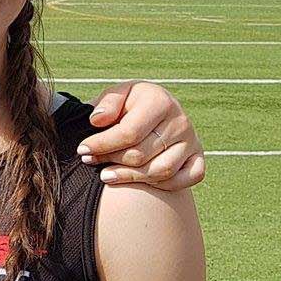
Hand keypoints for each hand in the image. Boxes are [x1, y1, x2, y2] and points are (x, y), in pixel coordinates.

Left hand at [79, 81, 205, 190]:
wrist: (156, 110)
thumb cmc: (131, 104)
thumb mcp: (117, 94)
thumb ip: (107, 103)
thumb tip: (97, 120)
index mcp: (160, 101)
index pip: (129, 133)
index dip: (102, 144)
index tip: (82, 149)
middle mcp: (181, 122)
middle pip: (142, 154)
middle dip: (110, 160)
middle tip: (89, 160)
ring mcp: (192, 142)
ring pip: (162, 171)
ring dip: (130, 177)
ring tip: (105, 175)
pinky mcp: (198, 158)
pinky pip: (187, 180)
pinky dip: (163, 185)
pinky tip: (138, 181)